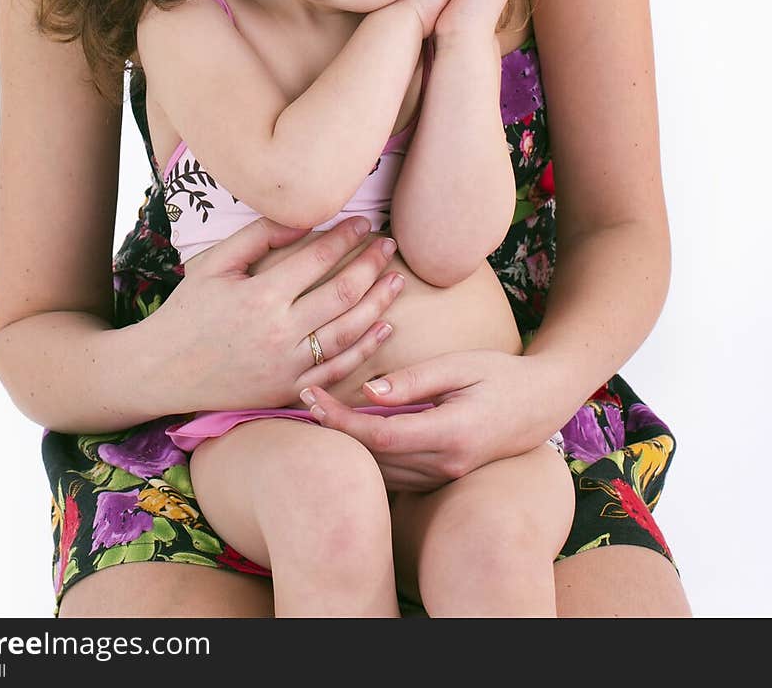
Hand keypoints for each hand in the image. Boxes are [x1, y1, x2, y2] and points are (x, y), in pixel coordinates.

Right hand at [138, 215, 401, 413]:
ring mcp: (287, 367)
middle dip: (372, 264)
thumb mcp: (215, 264)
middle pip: (343, 293)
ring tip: (397, 279)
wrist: (161, 371)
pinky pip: (338, 371)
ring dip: (379, 303)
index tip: (363, 222)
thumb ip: (259, 237)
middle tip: (388, 244)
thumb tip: (303, 219)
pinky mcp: (289, 391)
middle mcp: (279, 333)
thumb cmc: (187, 311)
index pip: (318, 259)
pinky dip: (366, 348)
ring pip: (349, 331)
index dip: (346, 237)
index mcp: (260, 296)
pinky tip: (384, 326)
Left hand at [299, 349, 565, 490]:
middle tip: (301, 399)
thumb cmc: (501, 375)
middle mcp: (446, 464)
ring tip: (316, 412)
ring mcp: (446, 476)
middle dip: (334, 431)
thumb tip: (368, 391)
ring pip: (382, 470)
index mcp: (451, 434)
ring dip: (348, 444)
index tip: (310, 395)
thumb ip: (414, 380)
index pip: (381, 435)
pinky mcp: (443, 477)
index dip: (340, 419)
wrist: (542, 403)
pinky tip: (350, 428)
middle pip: (375, 457)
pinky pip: (397, 472)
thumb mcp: (460, 365)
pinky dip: (370, 452)